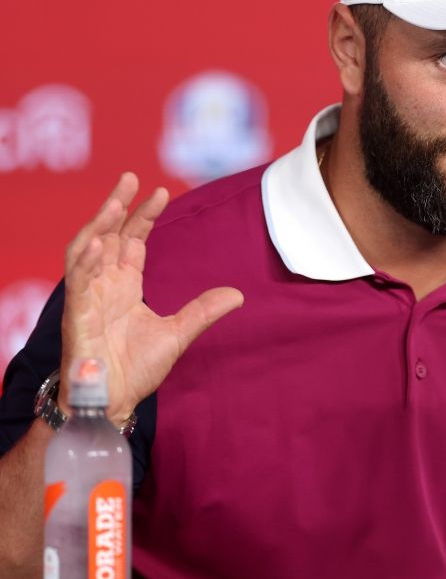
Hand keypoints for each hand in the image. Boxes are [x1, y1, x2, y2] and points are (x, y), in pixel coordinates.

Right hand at [60, 173, 243, 423]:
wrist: (115, 401)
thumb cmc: (136, 369)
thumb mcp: (178, 333)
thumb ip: (203, 311)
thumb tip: (237, 294)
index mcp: (124, 286)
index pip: (131, 241)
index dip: (143, 216)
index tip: (161, 192)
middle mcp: (103, 286)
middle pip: (107, 236)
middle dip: (117, 206)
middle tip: (131, 177)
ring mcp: (88, 299)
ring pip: (85, 251)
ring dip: (97, 224)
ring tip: (114, 200)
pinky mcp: (76, 317)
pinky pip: (77, 283)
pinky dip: (86, 262)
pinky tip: (99, 243)